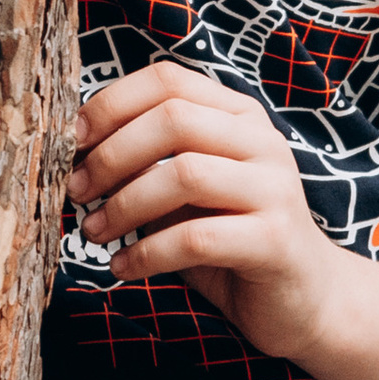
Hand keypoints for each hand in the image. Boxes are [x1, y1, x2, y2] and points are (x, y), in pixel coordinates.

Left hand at [69, 59, 351, 369]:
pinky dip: (147, 254)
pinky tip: (124, 268)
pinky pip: (196, 238)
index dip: (111, 104)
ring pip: (185, 174)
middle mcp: (262, 142)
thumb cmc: (231, 239)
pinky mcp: (275, 241)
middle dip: (112, 155)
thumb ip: (149, 163)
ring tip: (95, 232)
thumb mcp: (187, 192)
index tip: (73, 141)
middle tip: (78, 191)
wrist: (305, 299)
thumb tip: (76, 153)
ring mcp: (275, 189)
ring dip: (125, 205)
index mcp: (238, 116)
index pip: (169, 80)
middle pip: (174, 119)